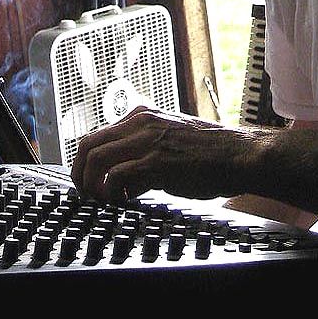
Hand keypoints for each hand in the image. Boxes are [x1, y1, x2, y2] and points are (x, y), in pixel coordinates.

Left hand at [70, 106, 255, 201]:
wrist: (238, 155)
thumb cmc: (211, 153)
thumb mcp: (170, 143)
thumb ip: (144, 154)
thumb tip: (123, 183)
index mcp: (142, 116)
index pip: (97, 135)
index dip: (85, 162)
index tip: (87, 181)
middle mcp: (140, 123)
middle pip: (88, 145)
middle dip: (79, 173)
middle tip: (84, 194)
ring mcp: (147, 140)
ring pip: (96, 158)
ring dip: (90, 184)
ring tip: (98, 200)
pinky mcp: (156, 161)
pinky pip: (116, 176)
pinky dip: (110, 192)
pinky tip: (119, 202)